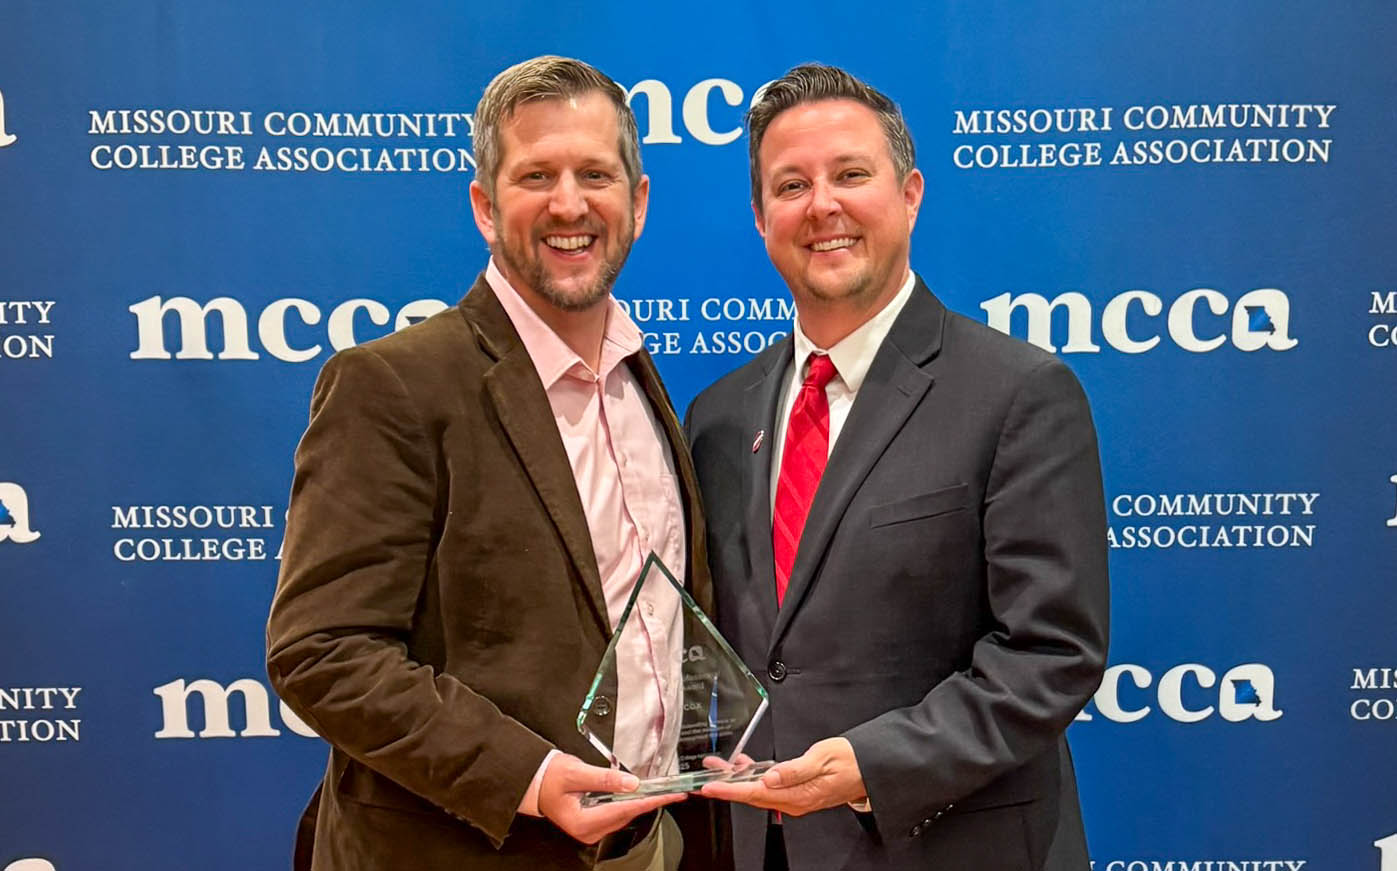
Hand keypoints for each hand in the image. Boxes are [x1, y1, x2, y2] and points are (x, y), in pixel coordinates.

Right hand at [536, 754, 685, 844]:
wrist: (534, 781)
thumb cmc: (549, 777)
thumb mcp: (576, 772)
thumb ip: (605, 778)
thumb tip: (631, 783)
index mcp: (583, 822)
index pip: (625, 810)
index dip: (649, 801)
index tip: (668, 795)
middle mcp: (588, 830)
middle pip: (627, 815)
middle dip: (650, 802)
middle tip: (672, 791)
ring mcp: (590, 829)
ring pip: (624, 815)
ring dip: (642, 803)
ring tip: (661, 792)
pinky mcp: (592, 822)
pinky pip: (616, 813)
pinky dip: (630, 803)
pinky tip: (640, 795)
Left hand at [700, 737, 865, 816]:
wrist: (870, 767)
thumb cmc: (850, 760)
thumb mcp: (821, 758)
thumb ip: (794, 769)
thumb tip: (770, 777)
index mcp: (798, 795)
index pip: (755, 794)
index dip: (730, 789)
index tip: (711, 787)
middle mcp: (794, 801)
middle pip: (752, 794)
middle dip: (727, 783)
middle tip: (707, 772)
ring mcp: (796, 798)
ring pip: (759, 790)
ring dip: (739, 778)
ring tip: (720, 765)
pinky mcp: (798, 791)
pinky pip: (770, 787)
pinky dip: (755, 776)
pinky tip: (747, 765)